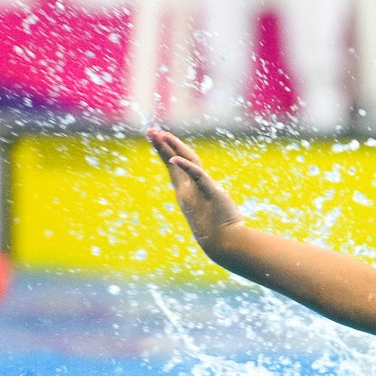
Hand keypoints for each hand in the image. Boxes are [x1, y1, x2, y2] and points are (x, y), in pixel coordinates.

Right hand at [148, 129, 242, 256]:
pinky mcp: (211, 193)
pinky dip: (187, 167)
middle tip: (150, 131)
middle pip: (173, 162)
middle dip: (162, 146)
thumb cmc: (222, 226)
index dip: (168, 150)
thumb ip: (211, 195)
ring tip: (160, 135)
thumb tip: (215, 188)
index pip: (176, 165)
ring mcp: (196, 192)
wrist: (225, 243)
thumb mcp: (214, 204)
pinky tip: (175, 159)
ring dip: (170, 150)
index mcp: (189, 190)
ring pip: (181, 166)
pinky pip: (198, 177)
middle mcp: (188, 190)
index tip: (158, 136)